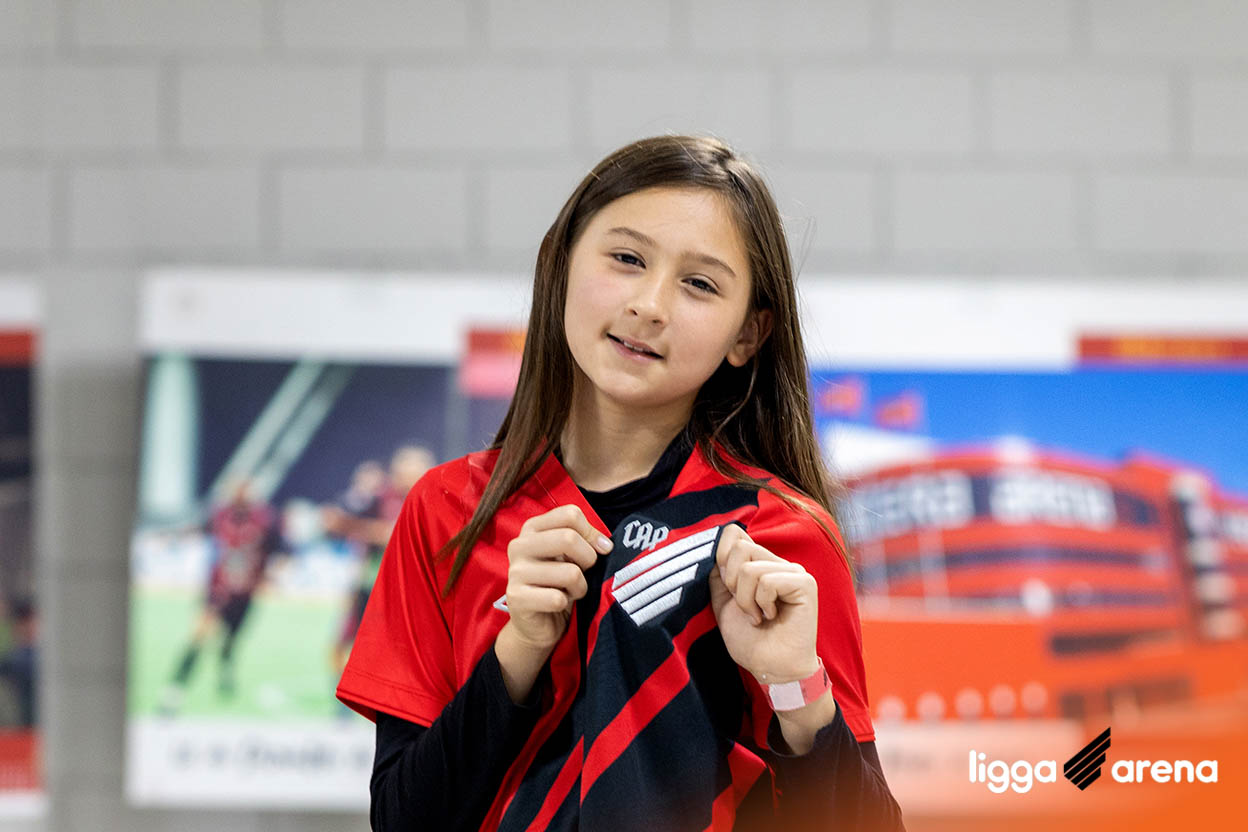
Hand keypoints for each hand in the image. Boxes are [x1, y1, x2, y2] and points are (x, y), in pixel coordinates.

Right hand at [504, 504, 612, 652]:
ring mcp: (515, 571)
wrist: (537, 624)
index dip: (592, 533)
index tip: (600, 549)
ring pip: (570, 573)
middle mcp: (519, 545)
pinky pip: (557, 599)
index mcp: (533, 528)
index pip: (570, 514)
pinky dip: (566, 604)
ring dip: (579, 587)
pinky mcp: (516, 598)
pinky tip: (558, 605)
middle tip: (585, 573)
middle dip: (588, 559)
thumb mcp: (572, 555)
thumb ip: (586, 540)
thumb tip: (606, 545)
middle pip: (569, 538)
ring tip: (569, 591)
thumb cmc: (559, 583)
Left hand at [708, 523, 818, 684]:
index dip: (721, 557)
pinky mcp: (804, 584)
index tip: (728, 589)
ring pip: (751, 568)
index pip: (735, 534)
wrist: (771, 668)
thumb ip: (719, 575)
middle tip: (745, 608)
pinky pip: (767, 581)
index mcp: (761, 564)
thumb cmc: (751, 640)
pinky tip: (771, 616)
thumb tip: (712, 549)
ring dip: (746, 600)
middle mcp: (778, 563)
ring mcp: (794, 572)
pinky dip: (761, 603)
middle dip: (733, 584)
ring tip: (758, 616)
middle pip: (740, 548)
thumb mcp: (724, 602)